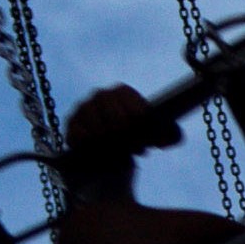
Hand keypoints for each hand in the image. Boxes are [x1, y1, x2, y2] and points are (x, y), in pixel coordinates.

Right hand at [60, 84, 182, 174]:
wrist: (114, 151)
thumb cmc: (138, 137)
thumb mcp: (161, 136)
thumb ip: (173, 136)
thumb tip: (167, 140)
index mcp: (122, 91)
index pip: (134, 107)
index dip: (143, 126)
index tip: (149, 139)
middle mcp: (100, 95)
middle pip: (117, 118)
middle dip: (130, 137)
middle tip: (138, 149)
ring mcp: (83, 108)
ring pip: (99, 128)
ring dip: (114, 144)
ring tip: (123, 151)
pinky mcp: (71, 125)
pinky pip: (81, 135)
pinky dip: (95, 147)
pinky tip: (103, 152)